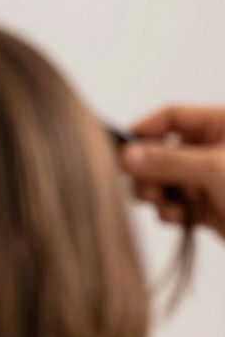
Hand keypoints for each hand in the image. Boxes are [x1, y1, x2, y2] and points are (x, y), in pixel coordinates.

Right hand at [121, 105, 224, 238]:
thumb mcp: (215, 169)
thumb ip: (169, 160)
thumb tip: (127, 155)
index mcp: (223, 125)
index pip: (171, 117)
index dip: (145, 131)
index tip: (122, 152)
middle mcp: (213, 149)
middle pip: (160, 150)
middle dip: (148, 171)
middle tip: (145, 188)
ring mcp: (209, 178)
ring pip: (163, 179)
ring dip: (157, 194)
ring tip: (165, 205)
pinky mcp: (207, 206)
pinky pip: (173, 203)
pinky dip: (169, 211)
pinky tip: (180, 219)